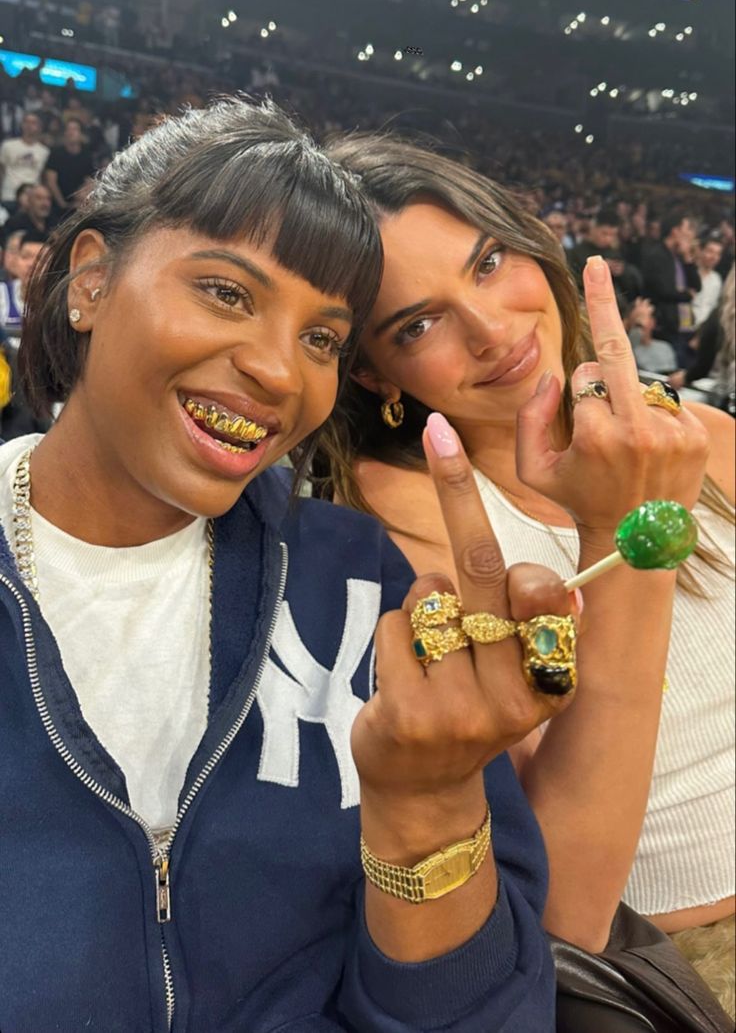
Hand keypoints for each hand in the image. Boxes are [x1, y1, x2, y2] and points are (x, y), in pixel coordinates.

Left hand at [352, 424, 576, 830]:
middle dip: (460, 493)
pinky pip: (397, 628)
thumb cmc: (470, 707)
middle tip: (440, 433)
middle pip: (485, 570)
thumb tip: (556, 585)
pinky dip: (394, 637)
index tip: (476, 470)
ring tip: (431, 658)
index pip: (542, 592)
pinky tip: (403, 678)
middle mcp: (517, 694)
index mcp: (553, 679)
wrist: (423, 791)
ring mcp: (464, 707)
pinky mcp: (413, 714)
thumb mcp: (514, 674)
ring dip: (424, 610)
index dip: (518, 543)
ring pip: (431, 599)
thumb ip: (528, 625)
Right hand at [515, 256, 709, 540]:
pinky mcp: (695, 437)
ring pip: (643, 382)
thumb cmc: (577, 501)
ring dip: (630, 396)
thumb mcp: (532, 470)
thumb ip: (528, 417)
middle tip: (597, 264)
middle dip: (605, 304)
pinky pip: (668, 401)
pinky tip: (648, 445)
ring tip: (628, 441)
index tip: (576, 394)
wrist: (633, 543)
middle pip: (619, 352)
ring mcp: (671, 432)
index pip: (583, 374)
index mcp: (595, 436)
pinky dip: (653, 412)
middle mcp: (637, 430)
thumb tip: (553, 375)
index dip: (576, 388)